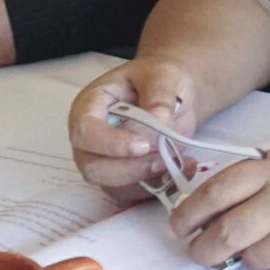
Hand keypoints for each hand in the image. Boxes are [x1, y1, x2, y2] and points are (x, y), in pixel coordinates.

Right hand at [67, 56, 197, 201]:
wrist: (172, 94)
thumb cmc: (158, 79)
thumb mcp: (163, 75)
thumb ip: (160, 95)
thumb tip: (159, 121)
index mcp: (89, 107)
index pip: (86, 132)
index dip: (111, 144)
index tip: (143, 145)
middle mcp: (90, 139)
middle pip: (93, 168)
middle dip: (130, 169)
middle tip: (163, 158)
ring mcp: (104, 161)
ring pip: (113, 187)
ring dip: (146, 181)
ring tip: (178, 162)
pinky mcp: (124, 177)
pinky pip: (135, 194)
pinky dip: (160, 187)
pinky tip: (184, 168)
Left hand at [169, 131, 269, 269]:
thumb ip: (257, 177)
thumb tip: (216, 206)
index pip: (216, 193)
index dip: (188, 213)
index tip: (179, 224)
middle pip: (228, 234)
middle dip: (203, 249)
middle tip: (198, 250)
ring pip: (255, 258)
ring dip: (246, 256)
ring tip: (252, 245)